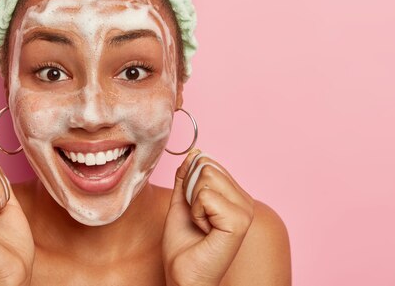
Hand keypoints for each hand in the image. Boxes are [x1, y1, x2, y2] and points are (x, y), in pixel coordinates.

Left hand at [162, 148, 254, 285]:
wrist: (183, 274)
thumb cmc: (184, 244)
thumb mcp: (182, 201)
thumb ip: (187, 177)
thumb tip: (193, 153)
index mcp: (235, 196)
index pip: (209, 163)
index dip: (191, 182)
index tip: (194, 209)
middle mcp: (245, 201)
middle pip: (207, 167)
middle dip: (191, 191)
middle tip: (197, 217)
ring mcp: (245, 211)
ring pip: (206, 178)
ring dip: (193, 202)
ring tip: (201, 224)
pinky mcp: (239, 221)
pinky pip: (205, 196)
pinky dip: (196, 212)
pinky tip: (204, 230)